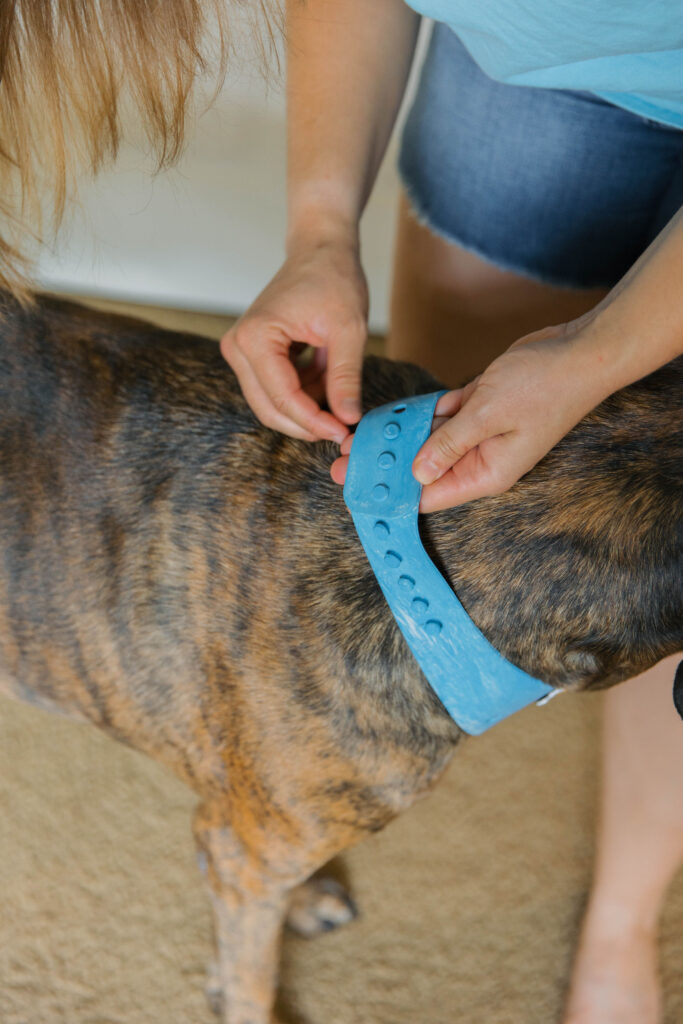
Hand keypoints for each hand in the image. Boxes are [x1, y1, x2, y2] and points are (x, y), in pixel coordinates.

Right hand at [220, 235, 368, 442]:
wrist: (320, 250)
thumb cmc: (333, 279)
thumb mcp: (348, 330)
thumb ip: (345, 378)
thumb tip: (348, 419)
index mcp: (255, 338)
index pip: (283, 398)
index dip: (314, 422)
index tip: (345, 432)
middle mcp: (237, 346)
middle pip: (269, 408)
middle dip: (307, 424)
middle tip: (343, 430)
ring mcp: (241, 351)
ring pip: (272, 404)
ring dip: (307, 408)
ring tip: (340, 394)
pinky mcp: (251, 354)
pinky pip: (275, 390)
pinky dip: (304, 394)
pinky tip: (328, 381)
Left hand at [331, 323, 612, 511]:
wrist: (580, 351)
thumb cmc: (543, 386)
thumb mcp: (487, 414)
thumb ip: (448, 444)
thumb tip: (415, 473)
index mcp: (486, 472)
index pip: (431, 495)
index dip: (392, 494)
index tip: (356, 489)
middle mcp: (481, 459)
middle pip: (422, 470)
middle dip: (383, 466)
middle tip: (340, 462)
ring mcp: (480, 434)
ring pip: (428, 442)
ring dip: (394, 440)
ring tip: (353, 440)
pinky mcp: (480, 409)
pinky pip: (441, 417)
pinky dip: (417, 416)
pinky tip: (384, 419)